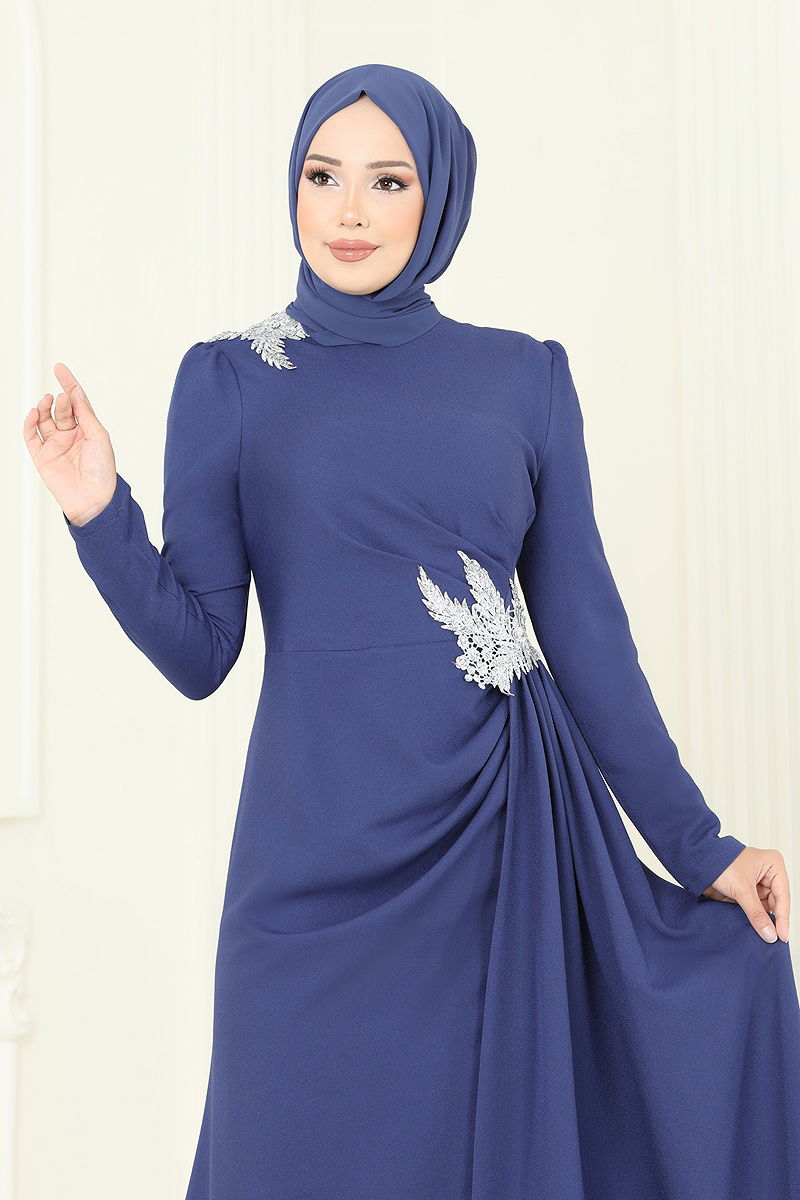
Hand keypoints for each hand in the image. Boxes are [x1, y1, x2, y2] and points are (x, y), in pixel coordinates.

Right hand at [23, 364, 116, 525]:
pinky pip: (31, 435)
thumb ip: (85, 415)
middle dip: (60, 401)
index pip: (76, 402)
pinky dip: (29, 423)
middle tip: (60, 399)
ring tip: (46, 402)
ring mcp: (55, 445)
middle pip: (61, 410)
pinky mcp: (42, 456)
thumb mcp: (99, 437)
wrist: (93, 500)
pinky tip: (34, 414)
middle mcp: (70, 435)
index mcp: (87, 430)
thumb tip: (74, 393)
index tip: (60, 368)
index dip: (69, 384)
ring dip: (43, 408)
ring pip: (44, 419)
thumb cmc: (102, 471)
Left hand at [703, 846, 789, 942]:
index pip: (783, 896)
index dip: (783, 918)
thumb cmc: (720, 863)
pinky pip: (754, 907)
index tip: (782, 936)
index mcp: (773, 865)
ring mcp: (757, 882)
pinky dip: (754, 917)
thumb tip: (770, 934)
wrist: (696, 861)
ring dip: (763, 920)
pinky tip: (755, 929)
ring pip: (765, 907)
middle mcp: (768, 873)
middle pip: (776, 902)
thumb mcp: (741, 889)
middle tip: (773, 939)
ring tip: (764, 935)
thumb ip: (756, 914)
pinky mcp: (746, 890)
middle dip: (773, 920)